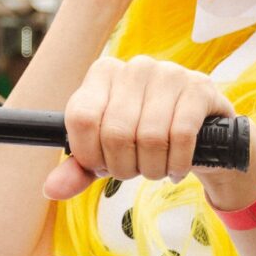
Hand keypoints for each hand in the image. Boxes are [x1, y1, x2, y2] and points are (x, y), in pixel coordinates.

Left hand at [42, 55, 255, 209]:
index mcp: (103, 73)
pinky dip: (177, 163)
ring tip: (157, 170)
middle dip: (124, 167)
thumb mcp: (108, 154)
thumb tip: (51, 189)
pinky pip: (181, 135)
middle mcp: (134, 66)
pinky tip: (177, 168)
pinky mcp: (199, 88)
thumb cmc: (146, 141)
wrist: (204, 137)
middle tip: (135, 171)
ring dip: (152, 169)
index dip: (90, 154)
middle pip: (115, 132)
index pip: (81, 118)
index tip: (102, 166)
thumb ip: (78, 170)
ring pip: (149, 137)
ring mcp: (168, 73)